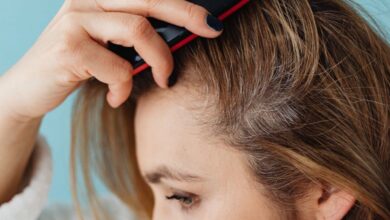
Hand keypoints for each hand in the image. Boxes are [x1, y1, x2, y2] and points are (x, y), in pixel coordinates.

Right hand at [0, 0, 222, 121]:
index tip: (211, 21)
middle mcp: (86, 0)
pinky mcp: (68, 49)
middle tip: (212, 31)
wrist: (29, 88)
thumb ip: (134, 36)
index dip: (183, 5)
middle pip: (148, 0)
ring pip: (138, 29)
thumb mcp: (107, 45)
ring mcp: (75, 21)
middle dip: (187, 15)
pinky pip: (117, 68)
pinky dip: (124, 88)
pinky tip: (116, 98)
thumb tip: (179, 37)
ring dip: (160, 61)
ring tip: (163, 81)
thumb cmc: (77, 66)